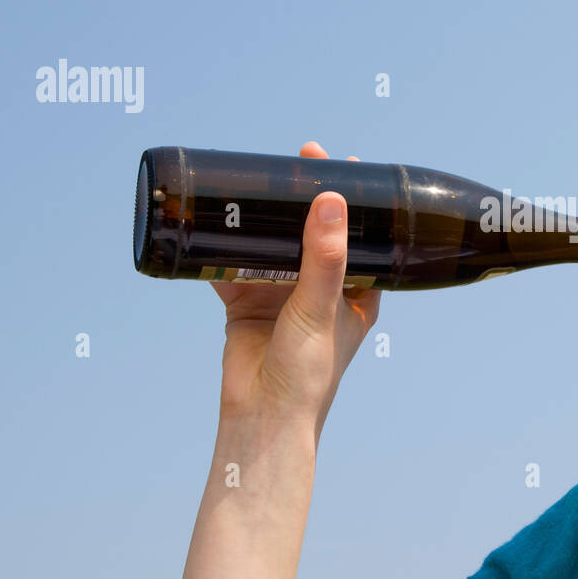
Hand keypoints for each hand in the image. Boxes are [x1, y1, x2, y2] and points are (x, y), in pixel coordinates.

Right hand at [211, 141, 381, 433]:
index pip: (360, 236)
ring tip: (259, 183)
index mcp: (356, 294)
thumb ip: (325, 257)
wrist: (262, 418)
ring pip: (275, 246)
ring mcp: (283, 297)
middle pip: (315, 234)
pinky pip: (235, 268)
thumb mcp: (321, 307)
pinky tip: (218, 223)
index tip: (343, 163)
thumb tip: (331, 201)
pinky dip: (226, 249)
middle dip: (306, 200)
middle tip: (298, 160)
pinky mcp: (247, 306)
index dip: (354, 201)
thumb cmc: (308, 374)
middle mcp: (322, 292)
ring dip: (267, 219)